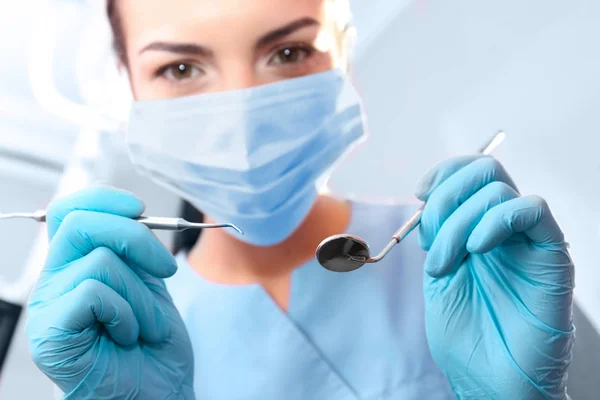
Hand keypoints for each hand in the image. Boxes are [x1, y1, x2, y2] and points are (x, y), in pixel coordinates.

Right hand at [26, 187, 193, 398]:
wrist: (158, 390)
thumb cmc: (152, 342)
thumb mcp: (148, 282)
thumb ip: (132, 249)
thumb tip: (131, 212)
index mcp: (73, 266)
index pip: (68, 210)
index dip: (105, 199)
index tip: (141, 210)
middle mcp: (53, 282)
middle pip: (80, 223)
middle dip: (136, 238)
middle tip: (165, 269)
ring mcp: (47, 307)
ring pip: (98, 260)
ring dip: (141, 294)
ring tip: (146, 324)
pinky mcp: (50, 333)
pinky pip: (93, 292)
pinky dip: (126, 312)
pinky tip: (127, 336)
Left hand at [416, 155, 574, 399]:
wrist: (491, 380)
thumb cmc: (467, 337)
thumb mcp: (438, 276)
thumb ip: (438, 236)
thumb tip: (430, 199)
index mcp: (476, 230)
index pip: (468, 174)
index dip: (442, 174)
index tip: (420, 194)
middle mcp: (503, 229)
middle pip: (484, 171)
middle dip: (447, 196)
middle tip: (432, 239)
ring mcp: (526, 239)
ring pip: (498, 189)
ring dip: (459, 222)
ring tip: (447, 264)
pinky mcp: (550, 254)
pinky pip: (530, 209)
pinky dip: (495, 220)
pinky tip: (477, 249)